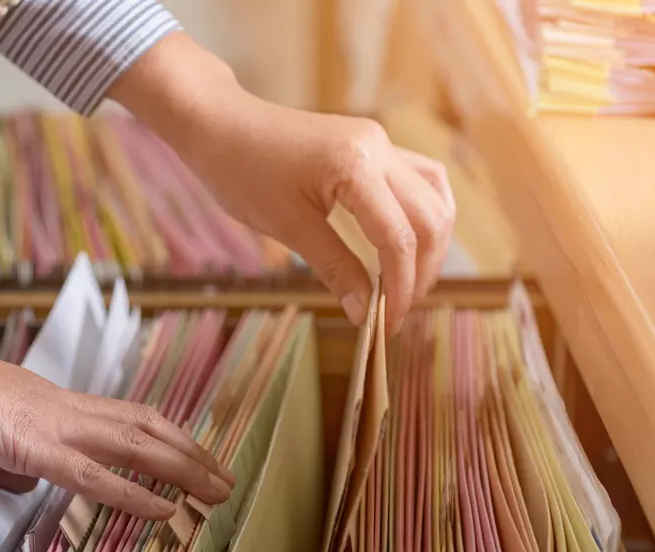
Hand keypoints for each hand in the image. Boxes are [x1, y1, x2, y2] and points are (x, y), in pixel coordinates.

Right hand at [0, 275, 233, 520]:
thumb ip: (1, 448)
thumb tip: (19, 474)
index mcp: (47, 402)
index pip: (121, 417)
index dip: (163, 437)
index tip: (191, 456)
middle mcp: (60, 406)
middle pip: (144, 426)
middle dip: (190, 453)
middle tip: (225, 477)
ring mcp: (49, 423)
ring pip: (135, 446)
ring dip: (182, 470)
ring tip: (217, 492)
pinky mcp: (30, 444)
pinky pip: (93, 475)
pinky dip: (134, 495)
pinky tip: (164, 510)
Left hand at [110, 33, 455, 333]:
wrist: (220, 124)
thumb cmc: (241, 172)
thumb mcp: (287, 226)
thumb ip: (334, 267)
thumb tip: (364, 311)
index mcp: (356, 167)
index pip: (399, 238)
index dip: (400, 287)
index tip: (387, 324)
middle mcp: (379, 148)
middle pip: (430, 218)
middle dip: (422, 270)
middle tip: (398, 310)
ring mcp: (380, 141)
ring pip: (434, 195)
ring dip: (431, 242)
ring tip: (409, 281)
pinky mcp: (373, 144)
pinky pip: (418, 178)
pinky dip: (421, 214)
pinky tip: (410, 242)